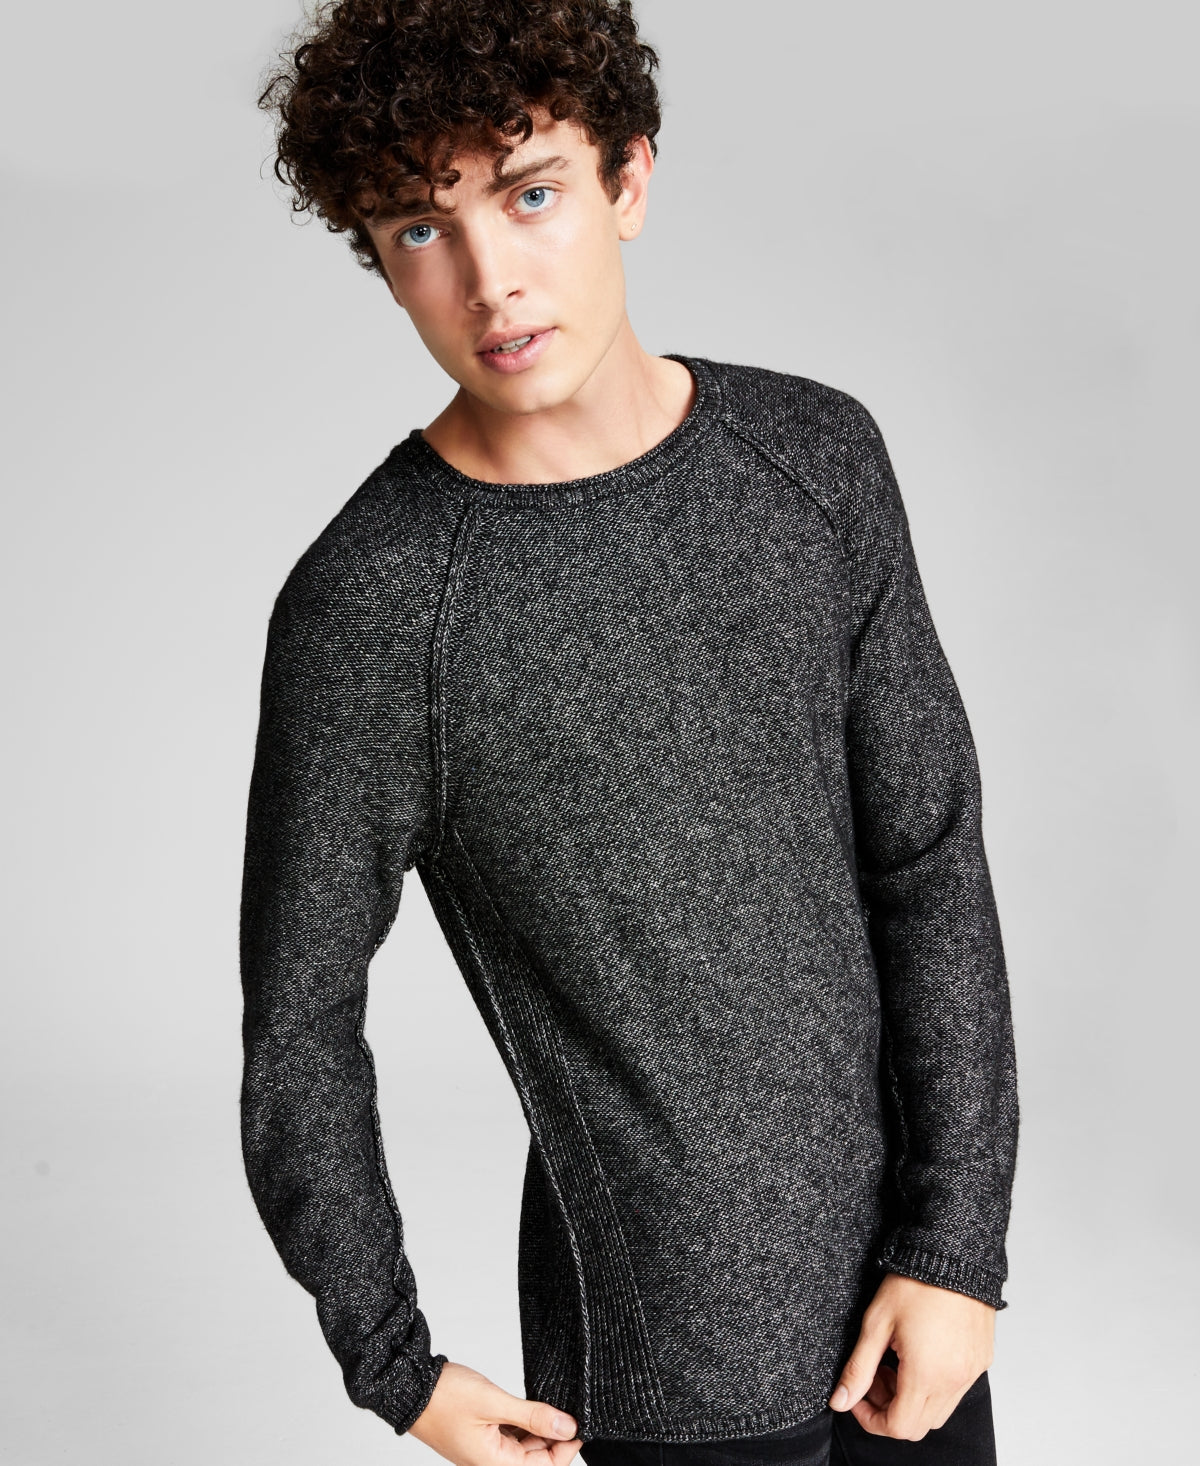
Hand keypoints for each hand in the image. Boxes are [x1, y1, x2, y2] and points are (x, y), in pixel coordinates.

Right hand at [409, 1359, 582, 1465]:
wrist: (411, 1387)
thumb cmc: (445, 1397)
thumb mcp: (495, 1403)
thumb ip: (532, 1416)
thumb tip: (567, 1427)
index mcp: (494, 1464)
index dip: (566, 1447)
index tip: (581, 1425)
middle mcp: (490, 1463)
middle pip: (536, 1459)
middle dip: (555, 1437)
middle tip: (570, 1409)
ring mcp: (484, 1450)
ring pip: (524, 1447)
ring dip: (539, 1429)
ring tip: (552, 1404)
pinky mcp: (480, 1437)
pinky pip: (510, 1436)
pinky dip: (523, 1423)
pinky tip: (531, 1406)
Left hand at [827, 1272, 994, 1440]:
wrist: (954, 1253)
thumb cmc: (914, 1282)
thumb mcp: (876, 1323)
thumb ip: (858, 1368)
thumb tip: (840, 1401)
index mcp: (927, 1375)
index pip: (899, 1427)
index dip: (871, 1420)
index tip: (857, 1397)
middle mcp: (955, 1381)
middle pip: (919, 1424)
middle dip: (889, 1408)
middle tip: (874, 1375)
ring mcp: (972, 1372)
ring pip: (939, 1410)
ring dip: (912, 1398)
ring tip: (895, 1361)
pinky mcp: (982, 1359)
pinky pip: (957, 1389)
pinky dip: (935, 1385)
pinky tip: (919, 1354)